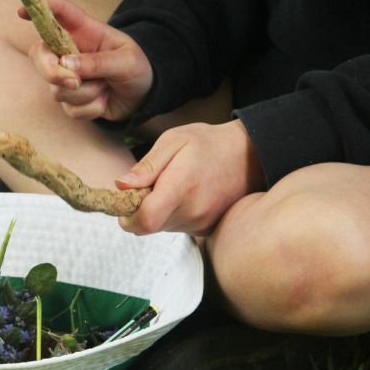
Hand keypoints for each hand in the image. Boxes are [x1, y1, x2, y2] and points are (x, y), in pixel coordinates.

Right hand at [19, 0, 152, 120]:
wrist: (143, 97)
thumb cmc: (137, 69)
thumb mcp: (126, 61)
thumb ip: (98, 61)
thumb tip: (66, 63)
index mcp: (84, 32)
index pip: (59, 14)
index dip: (39, 10)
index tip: (22, 12)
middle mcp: (69, 52)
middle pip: (40, 55)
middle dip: (52, 72)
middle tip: (74, 81)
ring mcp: (67, 77)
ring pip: (56, 89)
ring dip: (86, 93)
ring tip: (106, 86)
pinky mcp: (71, 100)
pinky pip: (70, 109)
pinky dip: (90, 109)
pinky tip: (104, 100)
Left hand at [116, 120, 264, 234]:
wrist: (248, 155)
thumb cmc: (208, 143)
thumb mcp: (173, 141)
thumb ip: (147, 166)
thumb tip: (121, 186)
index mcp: (180, 188)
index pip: (144, 221)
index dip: (127, 216)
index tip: (125, 201)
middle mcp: (192, 212)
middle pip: (149, 226)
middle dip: (140, 210)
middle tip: (151, 185)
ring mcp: (201, 223)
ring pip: (162, 228)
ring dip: (158, 212)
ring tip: (173, 186)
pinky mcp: (206, 229)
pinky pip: (177, 227)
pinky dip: (173, 215)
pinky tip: (185, 195)